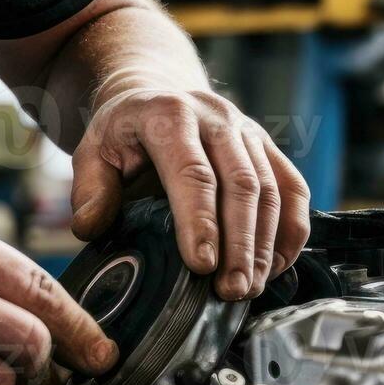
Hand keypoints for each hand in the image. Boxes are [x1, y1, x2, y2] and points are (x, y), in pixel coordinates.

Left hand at [69, 86, 310, 300]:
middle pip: (242, 184)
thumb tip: (91, 227)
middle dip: (241, 244)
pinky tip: (276, 267)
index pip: (193, 172)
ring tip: (250, 288)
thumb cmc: (123, 133)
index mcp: (170, 115)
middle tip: (233, 290)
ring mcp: (248, 131)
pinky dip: (291, 231)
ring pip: (272, 189)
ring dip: (266, 245)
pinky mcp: (268, 147)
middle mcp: (217, 117)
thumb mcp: (92, 151)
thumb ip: (89, 188)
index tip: (201, 265)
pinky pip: (293, 188)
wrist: (155, 94)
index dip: (200, 221)